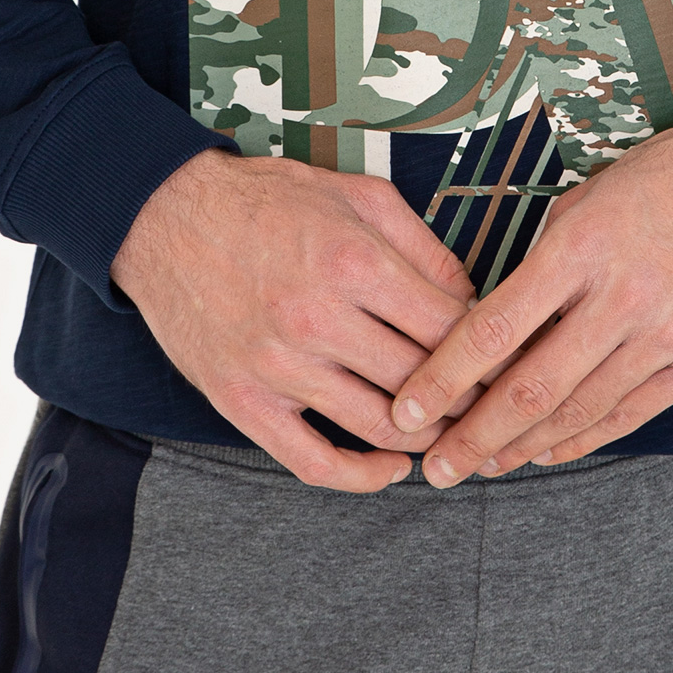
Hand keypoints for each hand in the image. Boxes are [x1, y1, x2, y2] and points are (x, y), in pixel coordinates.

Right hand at [112, 150, 475, 491]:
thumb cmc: (267, 202)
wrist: (166, 218)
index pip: (451, 328)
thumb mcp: (356, 195)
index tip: (506, 358)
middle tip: (492, 402)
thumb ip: (422, 245)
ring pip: (379, 427)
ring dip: (427, 437)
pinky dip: (362, 477)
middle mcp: (316, 318)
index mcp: (352, 262)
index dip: (491, 349)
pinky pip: (312, 462)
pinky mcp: (243, 401)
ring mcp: (278, 366)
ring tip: (450, 430)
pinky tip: (391, 467)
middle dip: (470, 396)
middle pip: (423, 382)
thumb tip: (472, 299)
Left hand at [387, 112, 672, 486]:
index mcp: (583, 245)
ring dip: (521, 448)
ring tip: (481, 465)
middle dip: (472, 435)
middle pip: (530, 388)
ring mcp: (667, 336)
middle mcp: (623, 297)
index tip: (409, 407)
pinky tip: (545, 453)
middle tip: (433, 464)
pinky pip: (629, 415)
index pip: (494, 328)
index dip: (443, 377)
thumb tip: (498, 317)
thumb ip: (547, 258)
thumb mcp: (595, 194)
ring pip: (578, 412)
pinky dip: (581, 440)